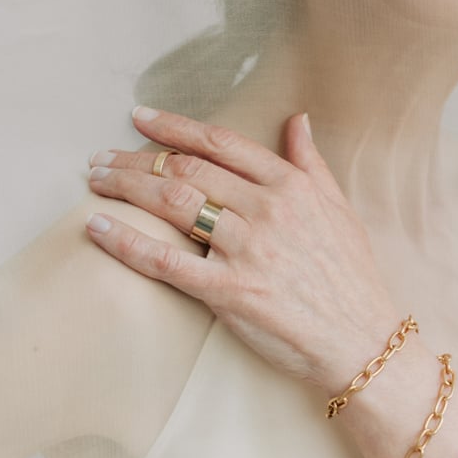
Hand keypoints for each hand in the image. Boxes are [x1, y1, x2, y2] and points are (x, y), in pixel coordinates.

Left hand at [86, 108, 399, 392]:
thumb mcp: (339, 209)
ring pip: (172, 204)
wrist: (361, 341)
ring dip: (126, 187)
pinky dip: (126, 242)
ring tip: (95, 180)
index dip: (175, 126)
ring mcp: (246, 250)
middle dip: (137, 157)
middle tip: (101, 156)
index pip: (221, 143)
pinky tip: (97, 228)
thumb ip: (311, 163)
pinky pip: (166, 261)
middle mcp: (265, 210)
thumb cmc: (350, 277)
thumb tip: (298, 120)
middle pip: (187, 169)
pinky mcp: (228, 292)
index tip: (141, 116)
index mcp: (290, 186)